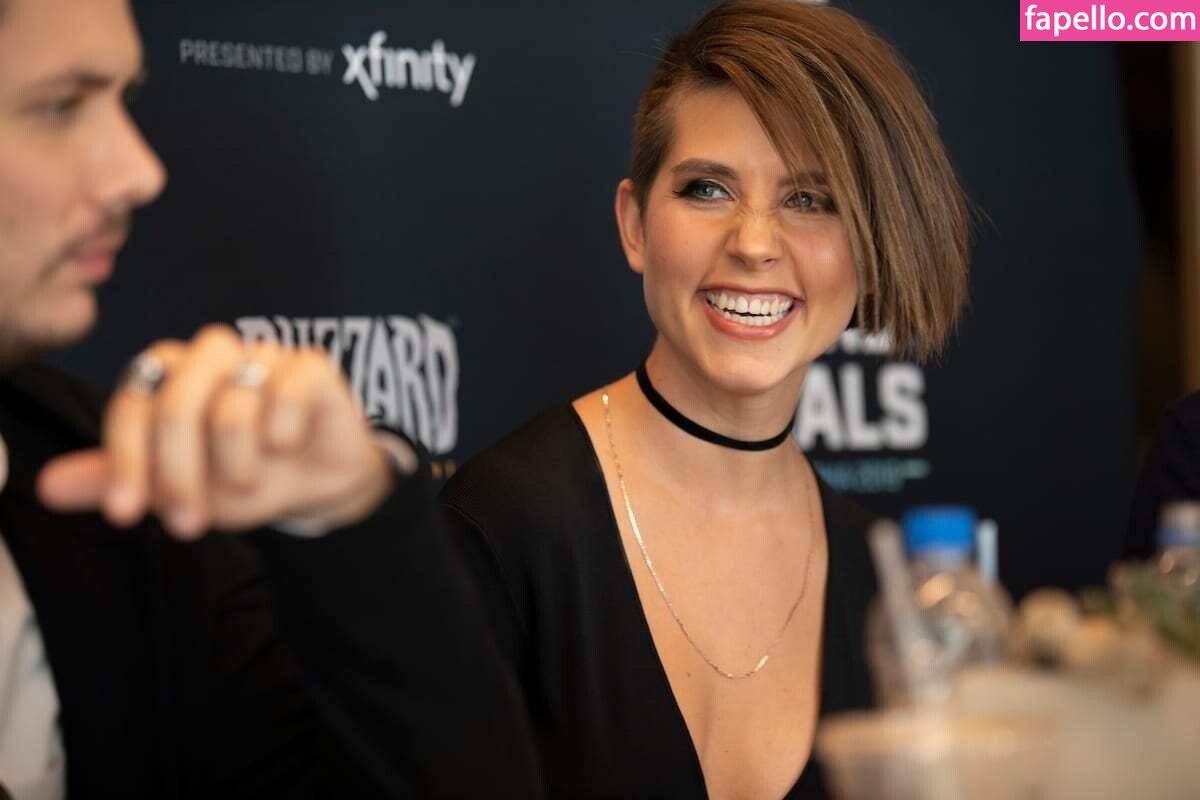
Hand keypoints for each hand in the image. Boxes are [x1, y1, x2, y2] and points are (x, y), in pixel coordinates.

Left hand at [37, 324, 398, 539]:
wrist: (318, 484)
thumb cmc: (245, 475)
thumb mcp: (176, 489)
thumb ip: (117, 482)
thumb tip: (48, 487)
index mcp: (171, 375)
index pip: (133, 403)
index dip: (124, 461)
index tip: (125, 515)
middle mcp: (212, 356)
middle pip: (176, 404)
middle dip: (178, 474)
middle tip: (190, 522)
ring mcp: (264, 357)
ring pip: (232, 407)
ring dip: (237, 464)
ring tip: (249, 482)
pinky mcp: (311, 366)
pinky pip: (288, 393)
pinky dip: (284, 433)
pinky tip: (287, 446)